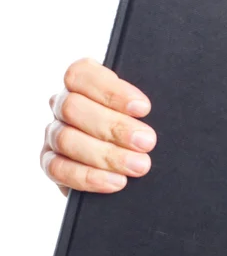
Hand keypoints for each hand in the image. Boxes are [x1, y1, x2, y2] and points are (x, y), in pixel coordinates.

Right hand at [40, 57, 155, 196]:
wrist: (132, 158)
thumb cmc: (139, 124)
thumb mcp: (141, 109)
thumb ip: (138, 105)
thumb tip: (147, 110)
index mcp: (82, 81)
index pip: (81, 74)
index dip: (112, 91)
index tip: (143, 108)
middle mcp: (62, 104)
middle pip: (74, 108)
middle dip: (115, 127)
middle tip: (147, 141)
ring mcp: (53, 133)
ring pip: (67, 139)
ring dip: (107, 155)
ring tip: (139, 165)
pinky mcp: (50, 163)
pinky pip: (59, 169)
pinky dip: (90, 177)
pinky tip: (117, 181)